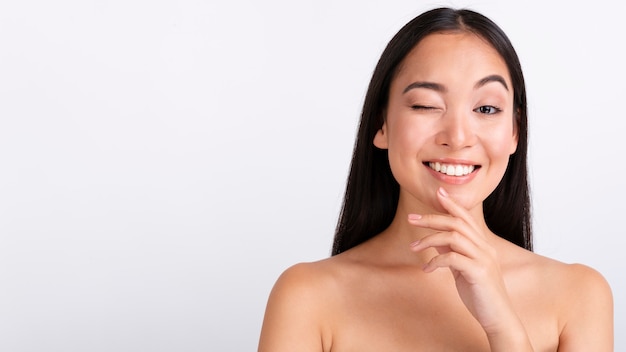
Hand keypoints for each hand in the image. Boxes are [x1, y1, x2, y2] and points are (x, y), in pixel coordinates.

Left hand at [408, 187, 530, 347]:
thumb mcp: (462, 269)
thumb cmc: (480, 294)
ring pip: (453, 237)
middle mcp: (485, 248)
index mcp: (482, 245)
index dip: (452, 204)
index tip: (438, 193)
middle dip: (432, 218)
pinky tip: (427, 269)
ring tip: (413, 248)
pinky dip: (435, 261)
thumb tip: (436, 239)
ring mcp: (483, 259)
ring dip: (429, 239)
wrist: (498, 318)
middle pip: (456, 223)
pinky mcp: (479, 273)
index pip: (466, 218)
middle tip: (411, 218)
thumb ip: (452, 252)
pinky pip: (453, 258)